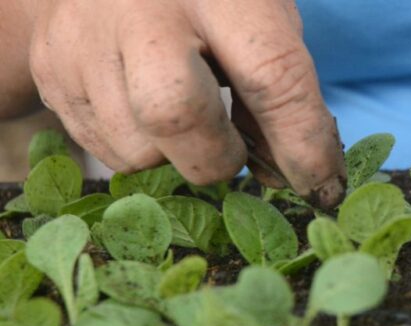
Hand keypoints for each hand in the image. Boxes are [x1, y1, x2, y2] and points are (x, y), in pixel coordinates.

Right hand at [25, 0, 344, 207]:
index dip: (301, 141)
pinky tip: (143, 111)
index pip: (271, 74)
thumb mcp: (257, 22)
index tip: (322, 185)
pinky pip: (104, 151)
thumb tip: (285, 176)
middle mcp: (140, 9)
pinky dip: (142, 150)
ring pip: (136, 151)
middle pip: (177, 114)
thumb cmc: (205, 1)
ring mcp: (83, 41)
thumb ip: (277, 92)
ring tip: (183, 117)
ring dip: (176, 157)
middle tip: (231, 151)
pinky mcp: (51, 72)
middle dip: (217, 157)